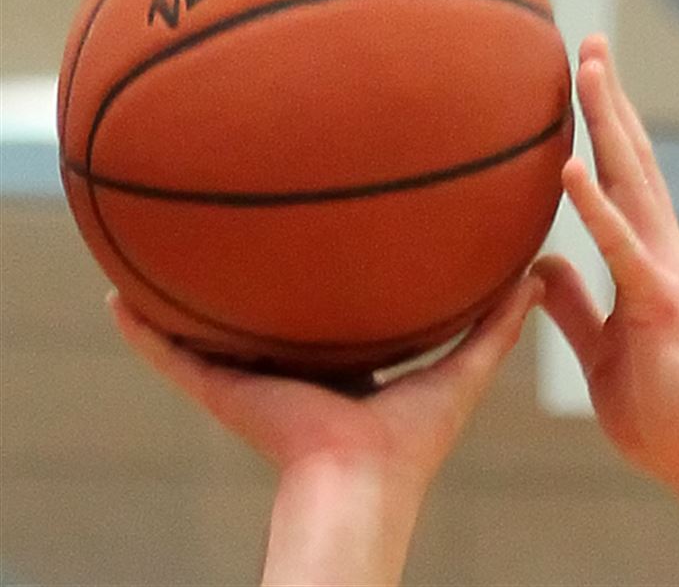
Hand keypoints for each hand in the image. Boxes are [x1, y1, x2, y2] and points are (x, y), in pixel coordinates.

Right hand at [110, 276, 541, 584]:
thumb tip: (537, 276)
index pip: (325, 316)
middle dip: (250, 278)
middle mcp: (288, 369)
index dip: (322, 281)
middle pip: (262, 316)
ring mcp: (247, 378)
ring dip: (180, 298)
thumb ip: (498, 327)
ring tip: (158, 246)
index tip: (321, 235)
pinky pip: (168, 355)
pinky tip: (113, 296)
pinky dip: (140, 330)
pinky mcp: (217, 389)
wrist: (359, 482)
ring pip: (205, 331)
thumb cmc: (412, 441)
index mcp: (340, 368)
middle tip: (235, 224)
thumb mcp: (462, 372)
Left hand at [535, 37, 678, 586]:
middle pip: (631, 160)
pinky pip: (621, 248)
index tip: (585, 76)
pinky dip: (595, 206)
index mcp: (647, 257)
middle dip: (610, 99)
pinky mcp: (659, 304)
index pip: (622, 177)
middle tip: (589, 43)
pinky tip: (570, 168)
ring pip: (634, 183)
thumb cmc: (656, 405)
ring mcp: (664, 271)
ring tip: (588, 70)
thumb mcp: (598, 344)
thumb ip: (573, 300)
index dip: (605, 125)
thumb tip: (540, 262)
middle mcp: (662, 250)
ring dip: (610, 124)